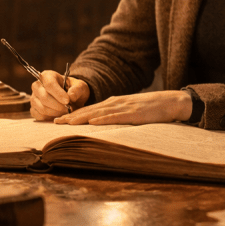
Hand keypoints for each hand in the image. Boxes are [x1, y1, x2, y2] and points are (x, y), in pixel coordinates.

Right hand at [30, 71, 89, 120]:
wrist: (70, 98)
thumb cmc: (73, 89)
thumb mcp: (80, 86)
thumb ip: (77, 90)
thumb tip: (71, 96)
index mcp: (47, 76)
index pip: (49, 84)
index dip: (58, 94)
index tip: (67, 101)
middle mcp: (37, 86)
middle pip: (44, 97)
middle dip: (58, 105)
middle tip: (69, 108)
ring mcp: (34, 98)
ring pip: (42, 108)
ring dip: (56, 113)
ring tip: (66, 111)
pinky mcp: (33, 109)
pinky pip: (40, 116)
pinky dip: (51, 118)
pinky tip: (59, 115)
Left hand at [53, 90, 192, 125]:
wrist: (170, 101)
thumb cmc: (151, 108)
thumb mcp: (130, 110)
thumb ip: (116, 115)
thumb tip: (101, 124)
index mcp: (114, 102)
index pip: (90, 109)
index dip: (73, 114)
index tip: (58, 119)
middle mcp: (116, 102)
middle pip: (90, 110)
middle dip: (71, 116)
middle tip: (54, 121)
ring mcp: (124, 107)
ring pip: (98, 112)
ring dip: (81, 117)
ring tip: (67, 122)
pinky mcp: (134, 113)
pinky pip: (115, 116)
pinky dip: (103, 119)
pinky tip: (93, 121)